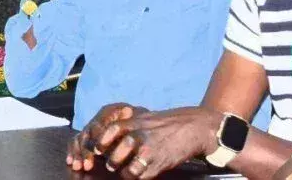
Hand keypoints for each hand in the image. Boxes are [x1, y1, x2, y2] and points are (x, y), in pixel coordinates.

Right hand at [67, 104, 144, 171]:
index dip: (97, 138)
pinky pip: (76, 141)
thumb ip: (130, 120)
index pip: (98, 124)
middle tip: (88, 165)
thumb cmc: (140, 125)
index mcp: (110, 111)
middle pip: (87, 132)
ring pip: (80, 138)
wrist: (141, 126)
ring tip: (78, 166)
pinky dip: (73, 151)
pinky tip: (70, 161)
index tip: (98, 152)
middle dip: (85, 150)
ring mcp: (92, 128)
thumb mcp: (137, 121)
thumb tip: (127, 112)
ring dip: (78, 153)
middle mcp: (98, 118)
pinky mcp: (88, 137)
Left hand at [91, 107, 222, 178]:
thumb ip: (128, 124)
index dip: (101, 142)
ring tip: (127, 170)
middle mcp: (138, 136)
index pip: (108, 132)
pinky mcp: (159, 164)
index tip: (98, 149)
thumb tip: (108, 134)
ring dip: (124, 173)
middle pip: (114, 155)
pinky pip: (141, 177)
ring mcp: (148, 152)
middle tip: (113, 164)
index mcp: (133, 122)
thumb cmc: (167, 122)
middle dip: (112, 162)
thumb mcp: (145, 117)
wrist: (193, 127)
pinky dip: (139, 177)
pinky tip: (142, 172)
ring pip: (126, 170)